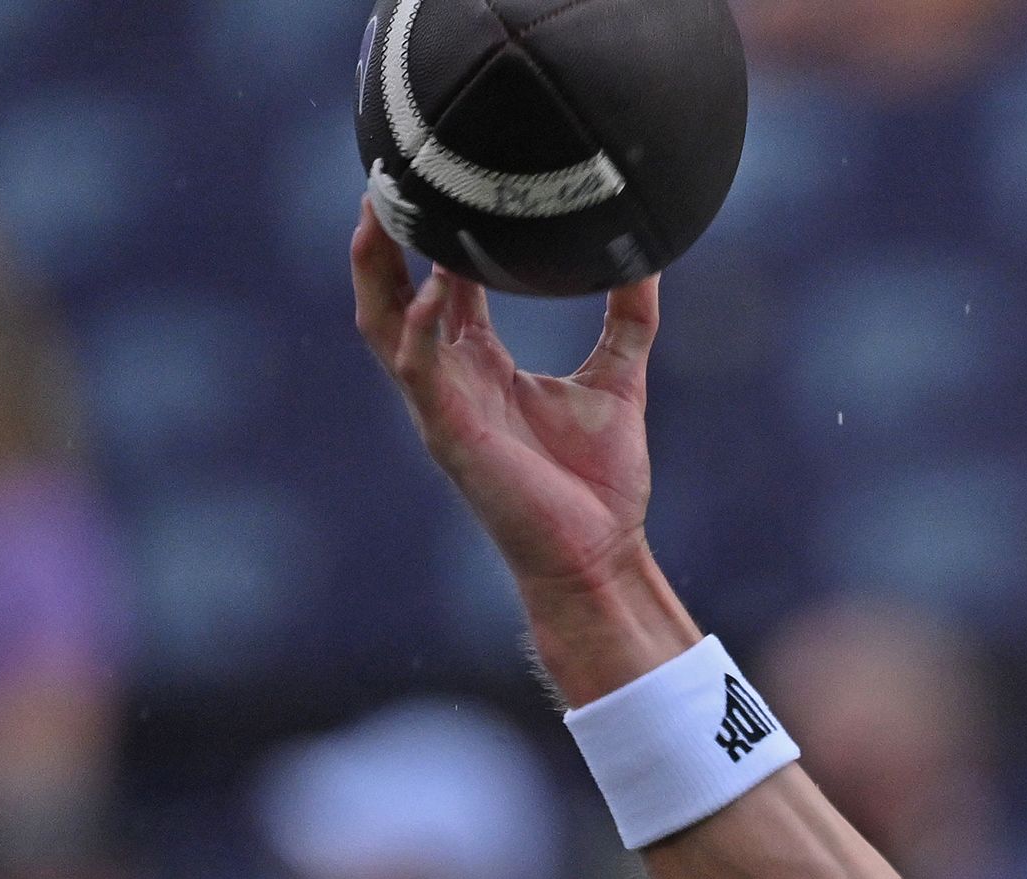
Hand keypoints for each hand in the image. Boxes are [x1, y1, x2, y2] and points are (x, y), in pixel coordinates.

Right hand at [349, 209, 692, 700]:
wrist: (602, 553)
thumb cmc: (599, 482)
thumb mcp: (618, 380)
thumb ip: (628, 319)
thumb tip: (647, 259)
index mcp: (478, 364)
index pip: (436, 284)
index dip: (428, 234)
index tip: (436, 179)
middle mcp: (447, 378)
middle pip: (387, 293)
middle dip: (379, 239)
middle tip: (388, 177)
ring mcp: (440, 405)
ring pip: (383, 323)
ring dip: (380, 269)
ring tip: (385, 212)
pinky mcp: (448, 434)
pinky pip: (420, 369)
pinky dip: (424, 327)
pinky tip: (438, 290)